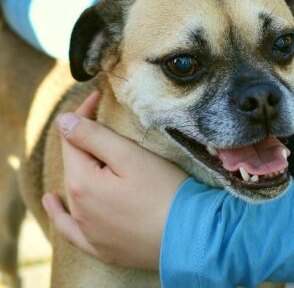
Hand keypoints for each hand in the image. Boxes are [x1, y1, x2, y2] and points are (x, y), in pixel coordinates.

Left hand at [42, 91, 187, 268]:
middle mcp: (79, 209)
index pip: (72, 138)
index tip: (97, 98)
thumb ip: (93, 137)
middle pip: (73, 163)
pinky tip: (53, 203)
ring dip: (80, 166)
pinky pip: (70, 228)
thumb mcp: (129, 156)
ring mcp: (88, 230)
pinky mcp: (101, 246)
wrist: (189, 236)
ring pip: (73, 189)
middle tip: (103, 120)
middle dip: (85, 139)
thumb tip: (63, 121)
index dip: (83, 114)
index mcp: (82, 182)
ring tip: (89, 149)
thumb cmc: (163, 191)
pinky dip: (60, 213)